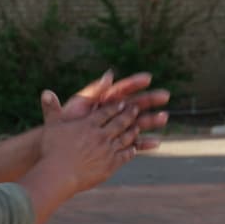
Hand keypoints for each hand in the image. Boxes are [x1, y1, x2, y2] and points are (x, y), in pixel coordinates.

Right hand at [38, 96, 142, 194]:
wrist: (59, 175)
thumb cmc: (52, 151)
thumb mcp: (51, 127)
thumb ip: (51, 108)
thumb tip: (46, 91)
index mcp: (88, 124)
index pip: (105, 112)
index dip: (115, 107)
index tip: (122, 102)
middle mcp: (101, 135)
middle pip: (119, 122)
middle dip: (129, 114)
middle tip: (135, 109)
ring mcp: (107, 150)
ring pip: (125, 137)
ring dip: (132, 131)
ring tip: (137, 127)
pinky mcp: (111, 165)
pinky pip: (125, 155)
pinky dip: (131, 150)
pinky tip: (133, 148)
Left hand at [43, 72, 169, 151]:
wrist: (59, 147)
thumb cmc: (66, 125)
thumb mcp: (74, 108)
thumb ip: (91, 91)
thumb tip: (108, 76)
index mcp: (102, 100)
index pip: (121, 89)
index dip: (134, 83)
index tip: (148, 78)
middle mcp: (112, 112)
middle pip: (134, 103)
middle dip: (150, 99)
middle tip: (165, 95)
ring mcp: (116, 127)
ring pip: (137, 122)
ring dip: (152, 120)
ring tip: (164, 117)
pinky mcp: (117, 143)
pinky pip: (133, 142)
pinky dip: (144, 143)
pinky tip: (156, 143)